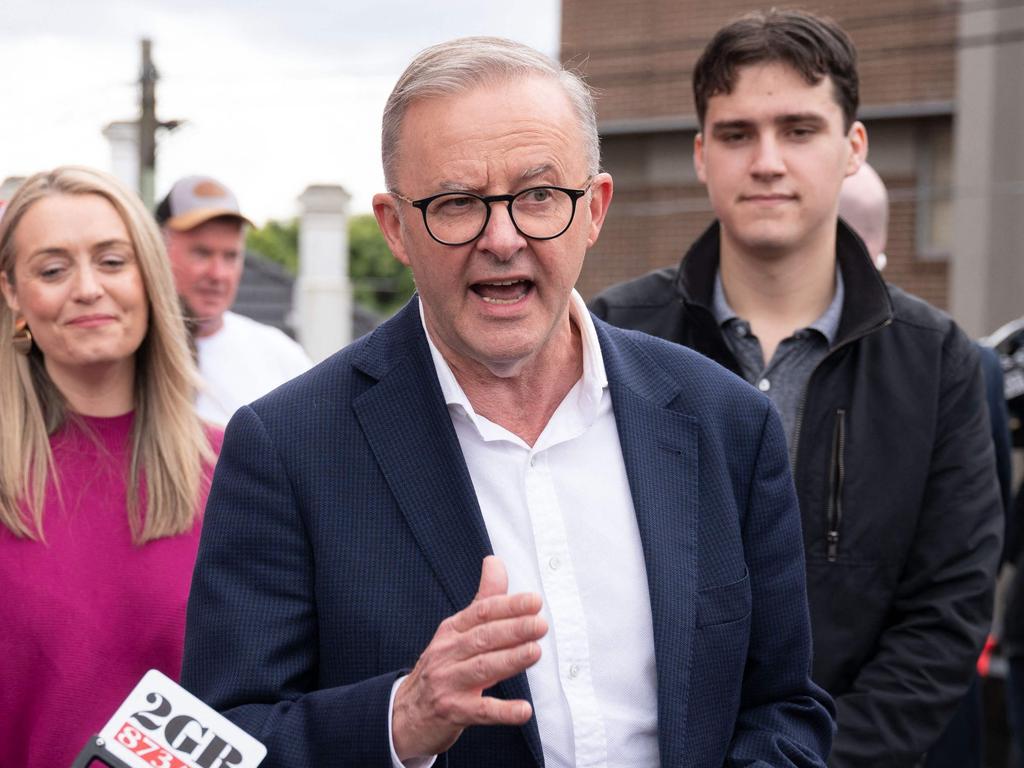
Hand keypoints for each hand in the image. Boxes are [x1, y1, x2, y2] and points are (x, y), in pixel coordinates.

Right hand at [392, 555, 546, 760]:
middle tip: (540, 624)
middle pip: (483, 638)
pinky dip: (502, 711)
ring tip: (534, 652)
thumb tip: (495, 561)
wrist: (405, 713)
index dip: (508, 606)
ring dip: (509, 660)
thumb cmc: (442, 667)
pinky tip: (523, 710)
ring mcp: (448, 683)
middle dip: (513, 629)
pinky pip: (480, 711)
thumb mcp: (457, 631)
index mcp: (452, 630)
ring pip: (482, 669)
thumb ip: (483, 600)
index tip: (534, 601)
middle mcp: (447, 653)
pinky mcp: (453, 712)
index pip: (481, 612)